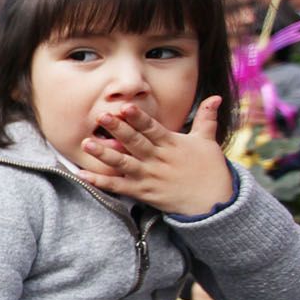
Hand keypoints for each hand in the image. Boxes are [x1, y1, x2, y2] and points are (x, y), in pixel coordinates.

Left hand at [77, 98, 232, 215]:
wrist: (214, 203)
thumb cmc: (210, 170)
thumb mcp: (207, 141)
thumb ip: (206, 118)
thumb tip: (216, 96)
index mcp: (171, 144)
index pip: (152, 128)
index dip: (139, 118)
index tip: (126, 107)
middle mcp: (158, 159)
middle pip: (135, 142)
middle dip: (118, 129)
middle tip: (101, 116)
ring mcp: (149, 176)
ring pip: (124, 163)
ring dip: (104, 154)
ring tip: (86, 144)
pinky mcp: (143, 193)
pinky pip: (119, 187)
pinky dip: (102, 182)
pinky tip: (84, 175)